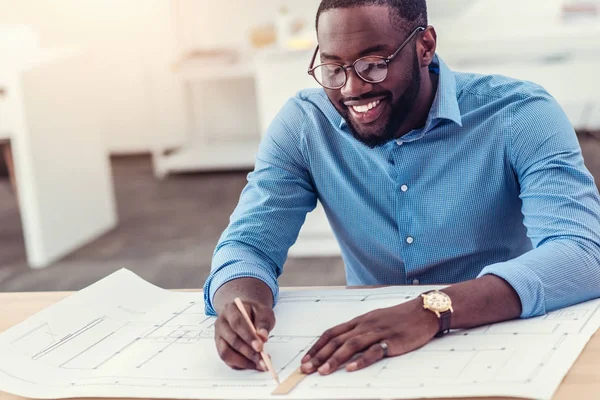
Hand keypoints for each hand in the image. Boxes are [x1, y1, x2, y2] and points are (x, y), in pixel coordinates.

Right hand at [214, 300, 275, 370]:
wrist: (246, 313)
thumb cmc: (254, 313)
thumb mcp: (263, 312)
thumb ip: (264, 322)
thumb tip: (262, 336)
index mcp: (230, 310)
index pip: (237, 323)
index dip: (248, 336)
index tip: (260, 346)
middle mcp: (221, 323)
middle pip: (232, 339)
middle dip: (248, 352)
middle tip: (262, 359)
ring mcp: (219, 336)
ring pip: (226, 352)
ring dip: (243, 361)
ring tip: (259, 363)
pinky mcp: (220, 348)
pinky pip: (228, 360)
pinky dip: (241, 365)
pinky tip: (252, 364)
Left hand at [301, 298, 438, 374]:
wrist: (424, 311)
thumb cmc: (400, 317)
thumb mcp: (375, 319)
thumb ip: (360, 330)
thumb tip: (342, 343)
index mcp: (359, 320)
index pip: (332, 332)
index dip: (317, 346)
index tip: (306, 358)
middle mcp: (365, 325)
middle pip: (337, 340)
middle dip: (320, 355)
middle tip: (306, 369)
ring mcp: (378, 333)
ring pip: (351, 345)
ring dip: (334, 359)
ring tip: (323, 371)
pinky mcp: (392, 341)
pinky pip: (374, 352)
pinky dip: (361, 361)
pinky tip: (351, 369)